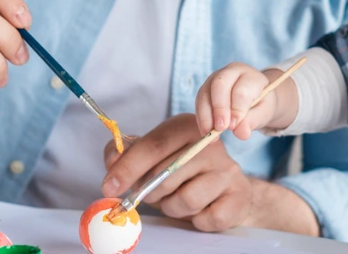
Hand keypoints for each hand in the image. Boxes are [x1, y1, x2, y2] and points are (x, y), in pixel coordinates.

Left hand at [102, 114, 251, 231]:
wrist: (225, 188)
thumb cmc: (182, 170)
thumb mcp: (152, 154)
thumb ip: (125, 152)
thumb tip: (113, 160)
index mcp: (186, 126)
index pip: (154, 145)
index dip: (128, 168)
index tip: (110, 187)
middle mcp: (210, 143)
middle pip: (166, 174)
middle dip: (149, 193)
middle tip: (151, 195)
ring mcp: (228, 169)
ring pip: (186, 200)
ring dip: (172, 208)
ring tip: (177, 200)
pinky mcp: (238, 194)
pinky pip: (206, 219)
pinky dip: (196, 220)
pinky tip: (199, 209)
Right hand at [195, 63, 278, 139]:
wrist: (254, 100)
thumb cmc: (260, 105)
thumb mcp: (264, 113)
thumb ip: (253, 121)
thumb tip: (241, 133)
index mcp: (249, 75)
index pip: (241, 90)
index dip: (236, 109)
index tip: (234, 126)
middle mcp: (230, 72)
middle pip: (219, 84)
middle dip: (218, 108)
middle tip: (221, 128)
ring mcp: (215, 79)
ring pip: (205, 93)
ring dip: (206, 116)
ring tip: (211, 135)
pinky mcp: (205, 89)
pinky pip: (199, 102)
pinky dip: (201, 118)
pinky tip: (207, 132)